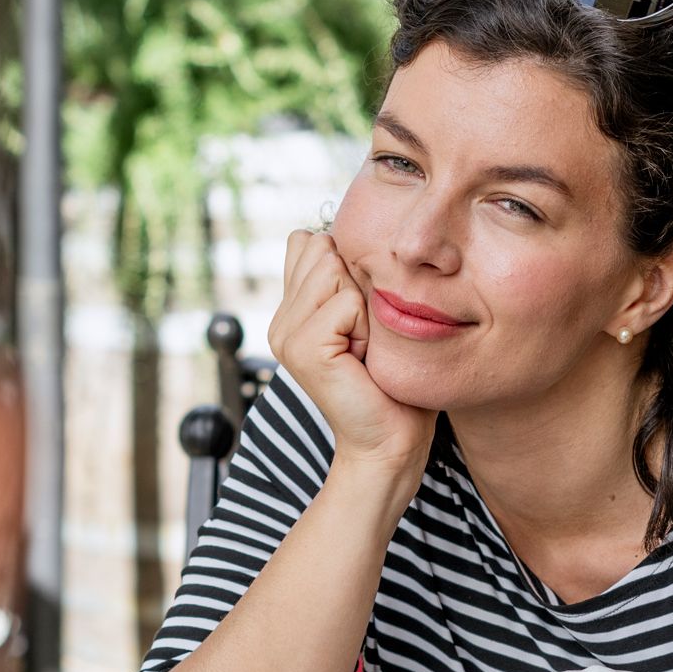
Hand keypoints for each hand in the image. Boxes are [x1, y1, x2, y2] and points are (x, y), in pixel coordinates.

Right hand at [268, 230, 433, 478]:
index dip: (346, 267)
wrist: (391, 440)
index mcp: (292, 309)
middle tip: (365, 336)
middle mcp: (281, 318)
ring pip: (334, 270)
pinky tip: (362, 359)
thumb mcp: (369, 315)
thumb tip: (345, 231)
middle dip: (357, 283)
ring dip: (364, 306)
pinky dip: (366, 327)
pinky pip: (345, 302)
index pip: (308, 241)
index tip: (359, 318)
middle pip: (321, 248)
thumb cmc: (392, 380)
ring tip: (365, 347)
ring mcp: (285, 333)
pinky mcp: (301, 347)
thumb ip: (348, 276)